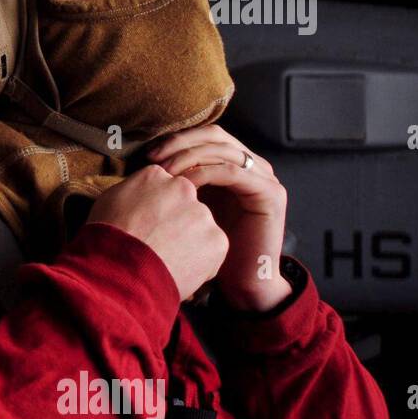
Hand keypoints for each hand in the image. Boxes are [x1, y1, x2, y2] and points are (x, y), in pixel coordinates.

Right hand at [87, 164, 228, 300]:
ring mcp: (202, 214)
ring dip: (188, 243)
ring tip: (164, 262)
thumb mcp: (109, 201)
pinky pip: (211, 252)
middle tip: (157, 245)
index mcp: (155, 176)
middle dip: (176, 224)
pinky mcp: (216, 240)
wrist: (118, 271)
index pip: (164, 188)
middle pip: (185, 205)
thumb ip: (132, 192)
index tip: (147, 225)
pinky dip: (200, 265)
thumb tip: (138, 196)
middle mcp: (183, 188)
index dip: (156, 210)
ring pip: (200, 229)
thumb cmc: (106, 239)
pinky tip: (177, 271)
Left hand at [147, 125, 290, 310]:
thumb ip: (179, 182)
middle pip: (215, 135)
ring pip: (223, 150)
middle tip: (154, 157)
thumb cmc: (210, 248)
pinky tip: (184, 184)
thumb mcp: (191, 207)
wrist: (242, 283)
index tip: (148, 154)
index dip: (177, 139)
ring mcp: (265, 178)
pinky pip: (233, 172)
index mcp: (236, 164)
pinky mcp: (270, 193)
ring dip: (189, 156)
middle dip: (181, 143)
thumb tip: (147, 163)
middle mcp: (254, 166)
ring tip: (165, 172)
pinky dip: (205, 173)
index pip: (206, 135)